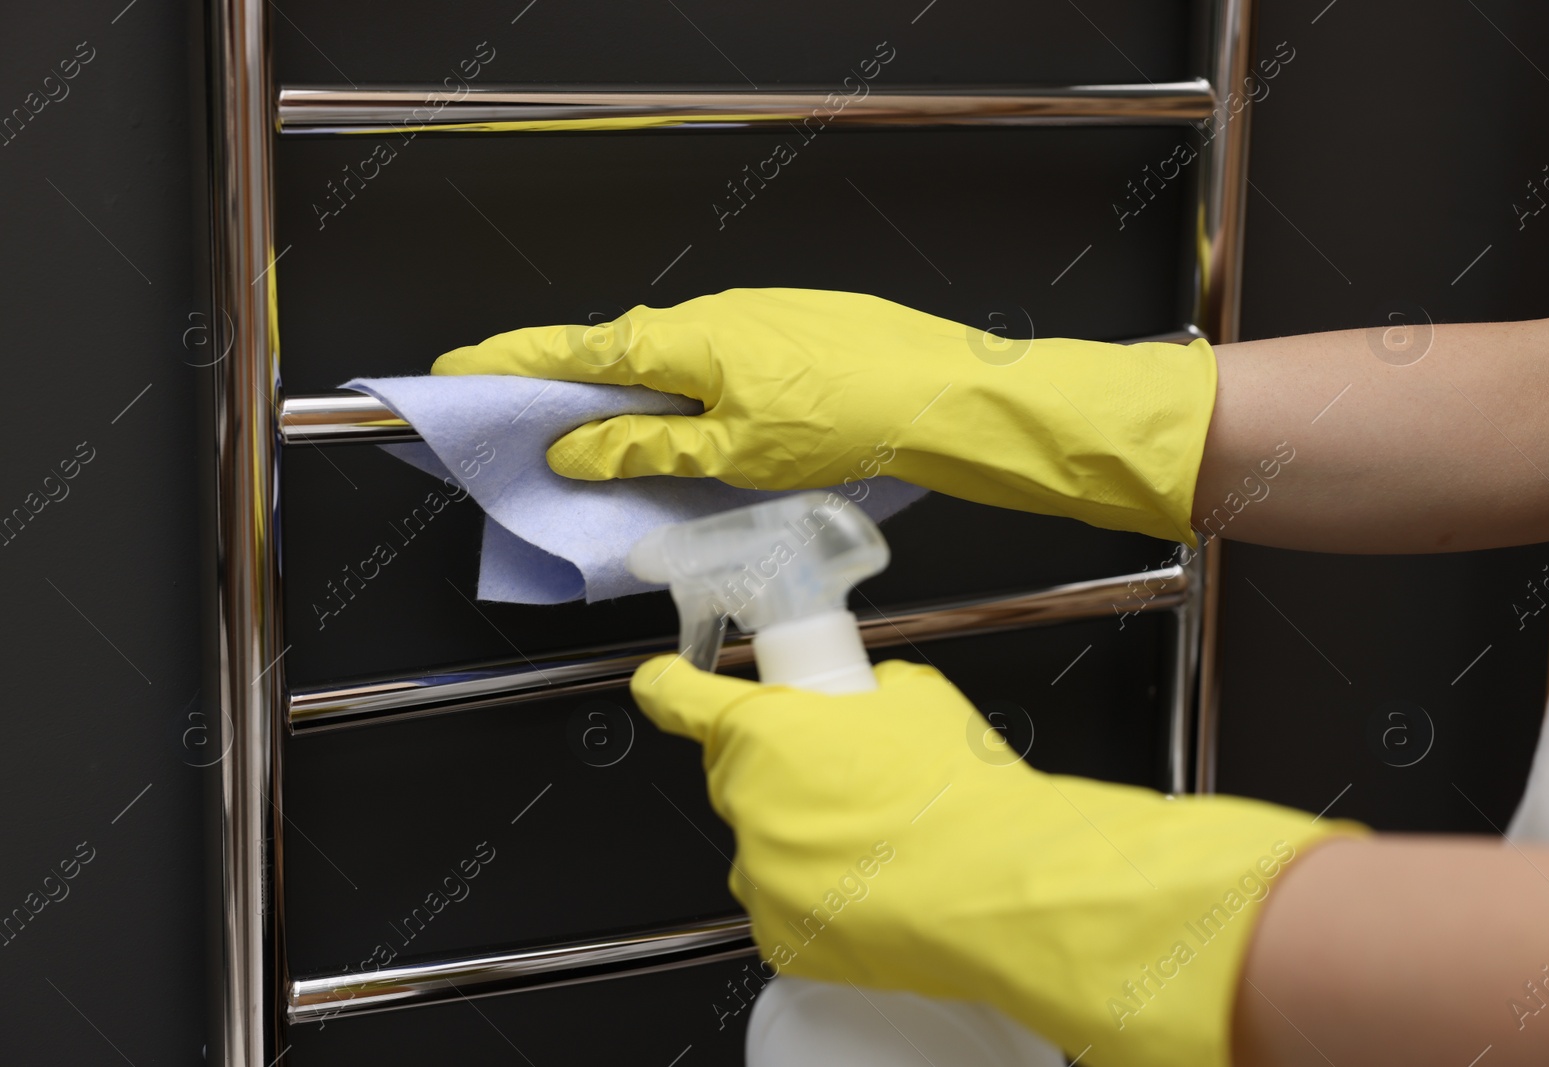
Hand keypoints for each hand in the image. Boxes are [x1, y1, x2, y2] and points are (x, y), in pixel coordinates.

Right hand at [433, 288, 1217, 544]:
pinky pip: (709, 357)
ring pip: (666, 356)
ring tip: (603, 434)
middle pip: (614, 351)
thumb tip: (574, 448)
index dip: (511, 365)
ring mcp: (748, 317)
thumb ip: (647, 450)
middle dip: (562, 382)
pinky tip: (691, 421)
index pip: (573, 351)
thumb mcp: (730, 454)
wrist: (939, 392)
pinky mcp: (784, 329)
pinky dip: (681, 387)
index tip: (455, 372)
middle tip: (520, 415)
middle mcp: (706, 315)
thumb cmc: (840, 423)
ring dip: (628, 390)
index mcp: (680, 343)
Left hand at [630, 654, 1364, 1066]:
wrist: (998, 885)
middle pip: (737, 780)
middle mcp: (747, 805)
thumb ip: (865, 692)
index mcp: (763, 732)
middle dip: (780, 776)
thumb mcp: (916, 697)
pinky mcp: (782, 938)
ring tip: (877, 845)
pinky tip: (875, 892)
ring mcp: (761, 876)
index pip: (679, 698)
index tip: (658, 685)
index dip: (668, 688)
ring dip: (802, 842)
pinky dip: (820, 900)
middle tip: (847, 783)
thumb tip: (863, 703)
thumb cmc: (959, 791)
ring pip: (765, 848)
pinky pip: (788, 908)